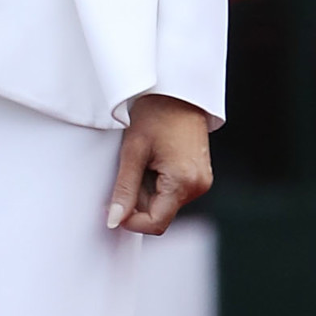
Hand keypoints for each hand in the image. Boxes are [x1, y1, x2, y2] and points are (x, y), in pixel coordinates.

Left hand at [107, 94, 211, 235]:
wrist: (178, 92)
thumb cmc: (157, 114)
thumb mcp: (133, 152)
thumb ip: (124, 189)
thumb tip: (115, 220)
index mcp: (184, 182)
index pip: (156, 224)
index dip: (131, 221)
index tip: (113, 207)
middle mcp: (198, 186)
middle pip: (160, 213)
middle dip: (139, 200)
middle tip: (129, 169)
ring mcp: (201, 181)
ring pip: (166, 203)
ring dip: (148, 190)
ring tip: (144, 160)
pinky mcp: (199, 175)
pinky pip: (174, 191)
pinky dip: (158, 183)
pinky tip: (155, 160)